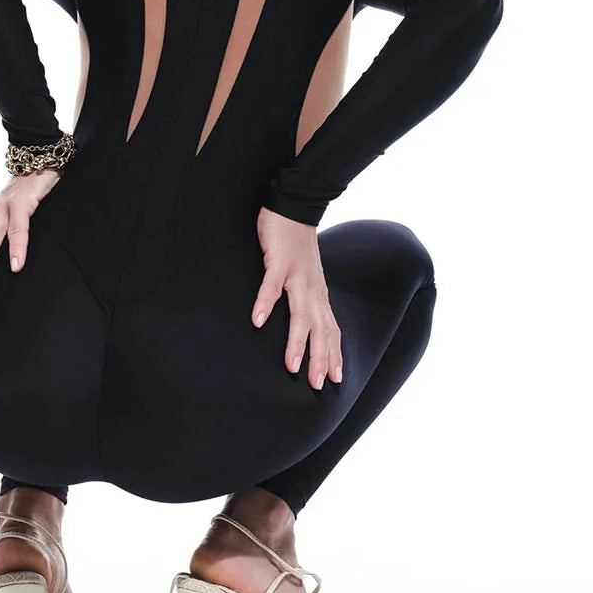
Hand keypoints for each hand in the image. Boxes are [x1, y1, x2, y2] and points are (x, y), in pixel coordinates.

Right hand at [252, 206, 342, 389]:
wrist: (293, 207)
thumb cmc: (296, 245)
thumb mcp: (305, 276)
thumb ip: (304, 298)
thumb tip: (304, 322)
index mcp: (318, 293)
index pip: (330, 330)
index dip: (334, 355)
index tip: (336, 380)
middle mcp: (312, 289)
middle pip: (319, 329)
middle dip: (320, 358)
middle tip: (318, 385)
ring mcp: (296, 276)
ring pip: (300, 314)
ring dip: (296, 341)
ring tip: (291, 365)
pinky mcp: (279, 262)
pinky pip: (271, 286)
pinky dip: (265, 303)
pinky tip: (257, 321)